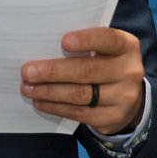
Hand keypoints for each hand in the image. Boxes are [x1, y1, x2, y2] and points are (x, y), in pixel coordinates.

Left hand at [20, 27, 144, 134]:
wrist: (129, 96)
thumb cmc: (106, 62)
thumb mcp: (104, 48)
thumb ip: (84, 44)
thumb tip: (43, 45)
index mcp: (126, 46)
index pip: (108, 39)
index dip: (86, 40)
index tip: (63, 42)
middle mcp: (129, 72)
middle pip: (87, 70)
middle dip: (53, 71)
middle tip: (27, 71)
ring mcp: (123, 97)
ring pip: (80, 94)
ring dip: (49, 91)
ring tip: (27, 88)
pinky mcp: (112, 118)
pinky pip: (78, 113)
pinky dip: (55, 107)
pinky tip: (40, 101)